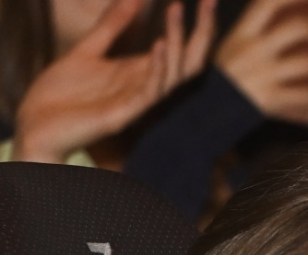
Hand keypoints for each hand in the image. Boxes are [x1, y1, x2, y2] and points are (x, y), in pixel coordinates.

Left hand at [12, 0, 216, 163]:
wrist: (36, 126)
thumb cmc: (61, 95)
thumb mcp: (87, 51)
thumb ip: (112, 27)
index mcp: (141, 73)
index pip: (183, 50)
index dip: (197, 25)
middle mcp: (146, 87)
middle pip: (190, 62)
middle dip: (202, 32)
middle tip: (209, 1)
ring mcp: (137, 102)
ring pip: (173, 75)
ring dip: (177, 42)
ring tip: (175, 11)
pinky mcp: (122, 115)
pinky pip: (149, 93)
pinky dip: (157, 69)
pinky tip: (159, 45)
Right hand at [215, 0, 307, 124]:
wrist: (204, 114)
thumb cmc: (224, 77)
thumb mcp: (231, 45)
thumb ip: (254, 25)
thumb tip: (276, 5)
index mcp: (243, 33)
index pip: (269, 2)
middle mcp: (252, 49)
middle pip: (296, 27)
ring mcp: (261, 74)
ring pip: (306, 61)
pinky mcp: (269, 99)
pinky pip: (304, 94)